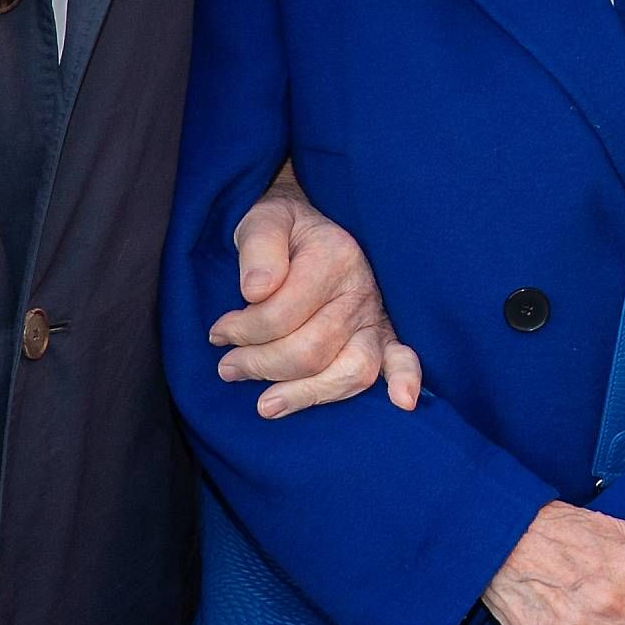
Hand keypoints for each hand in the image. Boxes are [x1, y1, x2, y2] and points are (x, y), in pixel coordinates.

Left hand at [218, 174, 421, 417]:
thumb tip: (255, 291)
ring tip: (266, 405)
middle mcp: (360, 288)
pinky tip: (401, 401)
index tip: (218, 333)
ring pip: (348, 370)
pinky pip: (401, 360)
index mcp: (333, 256)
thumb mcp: (263, 219)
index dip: (243, 331)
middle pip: (310, 350)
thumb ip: (257, 249)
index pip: (282, 314)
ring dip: (305, 393)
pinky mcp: (385, 335)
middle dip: (260, 364)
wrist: (314, 222)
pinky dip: (406, 380)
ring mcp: (375, 315)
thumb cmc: (284, 227)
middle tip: (228, 367)